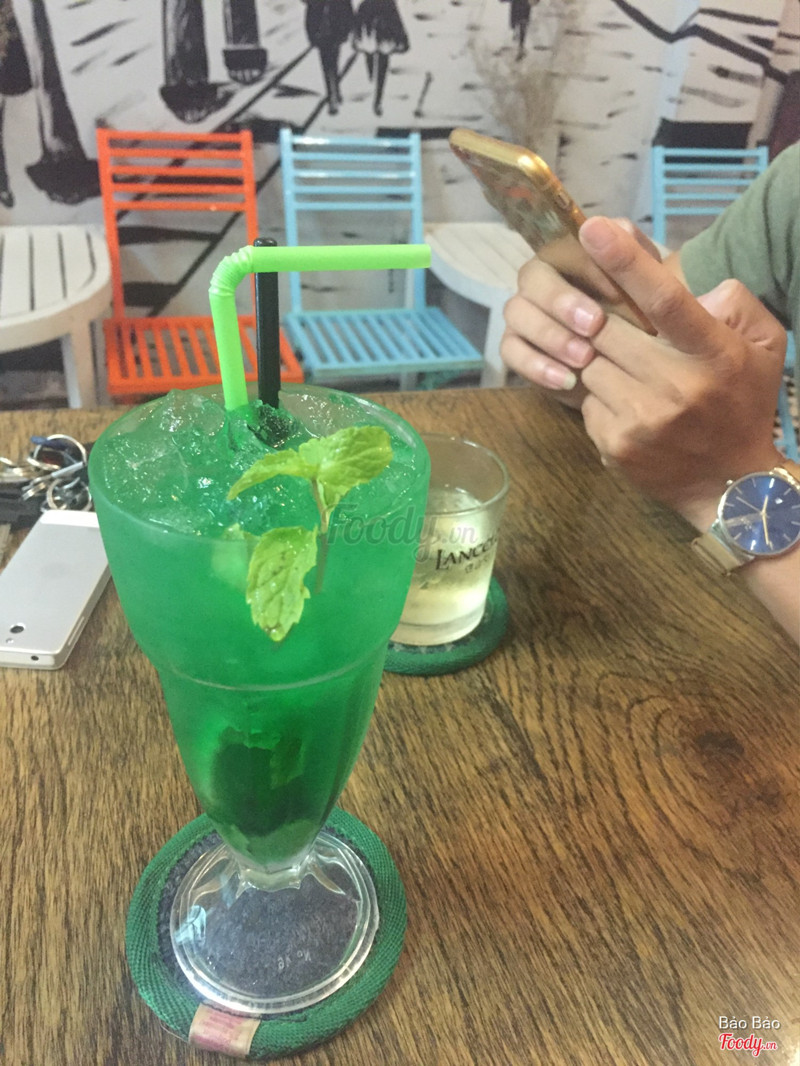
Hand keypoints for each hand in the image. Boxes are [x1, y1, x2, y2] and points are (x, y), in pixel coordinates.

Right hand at [500, 220, 661, 405]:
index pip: (566, 248)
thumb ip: (637, 253)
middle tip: (594, 326)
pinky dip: (536, 365)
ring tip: (585, 358)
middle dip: (562, 301)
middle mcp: (540, 279)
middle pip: (533, 278)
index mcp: (568, 254)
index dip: (589, 268)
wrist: (630, 363)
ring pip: (518, 313)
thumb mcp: (652, 284)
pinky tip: (566, 379)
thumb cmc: (639, 316)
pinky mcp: (515, 348)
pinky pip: (511, 351)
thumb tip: (613, 226)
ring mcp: (523, 313)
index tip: (617, 293)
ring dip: (550, 335)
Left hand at [576, 217, 786, 528]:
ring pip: (590, 363)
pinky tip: (628, 406)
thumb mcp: (764, 346)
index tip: (594, 227)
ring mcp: (641, 420)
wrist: (730, 486)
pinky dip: (599, 396)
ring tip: (631, 372)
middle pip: (607, 330)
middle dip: (604, 322)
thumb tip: (688, 286)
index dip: (627, 260)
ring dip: (601, 360)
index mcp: (714, 355)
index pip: (665, 299)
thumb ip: (735, 302)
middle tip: (616, 325)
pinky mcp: (614, 445)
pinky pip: (586, 400)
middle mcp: (675, 387)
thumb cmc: (743, 403)